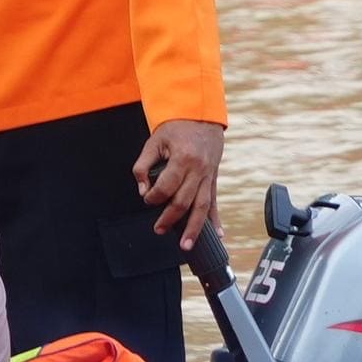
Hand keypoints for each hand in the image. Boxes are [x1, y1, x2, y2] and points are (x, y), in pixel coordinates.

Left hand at [135, 120, 224, 247]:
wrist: (201, 116)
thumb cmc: (175, 128)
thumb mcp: (153, 141)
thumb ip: (143, 166)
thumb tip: (142, 190)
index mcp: (183, 159)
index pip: (167, 186)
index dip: (154, 196)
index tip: (147, 198)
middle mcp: (199, 170)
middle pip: (185, 201)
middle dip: (170, 219)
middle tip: (158, 229)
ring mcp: (209, 176)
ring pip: (203, 207)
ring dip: (195, 229)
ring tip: (186, 245)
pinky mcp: (214, 179)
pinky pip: (215, 202)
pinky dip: (216, 220)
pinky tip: (219, 235)